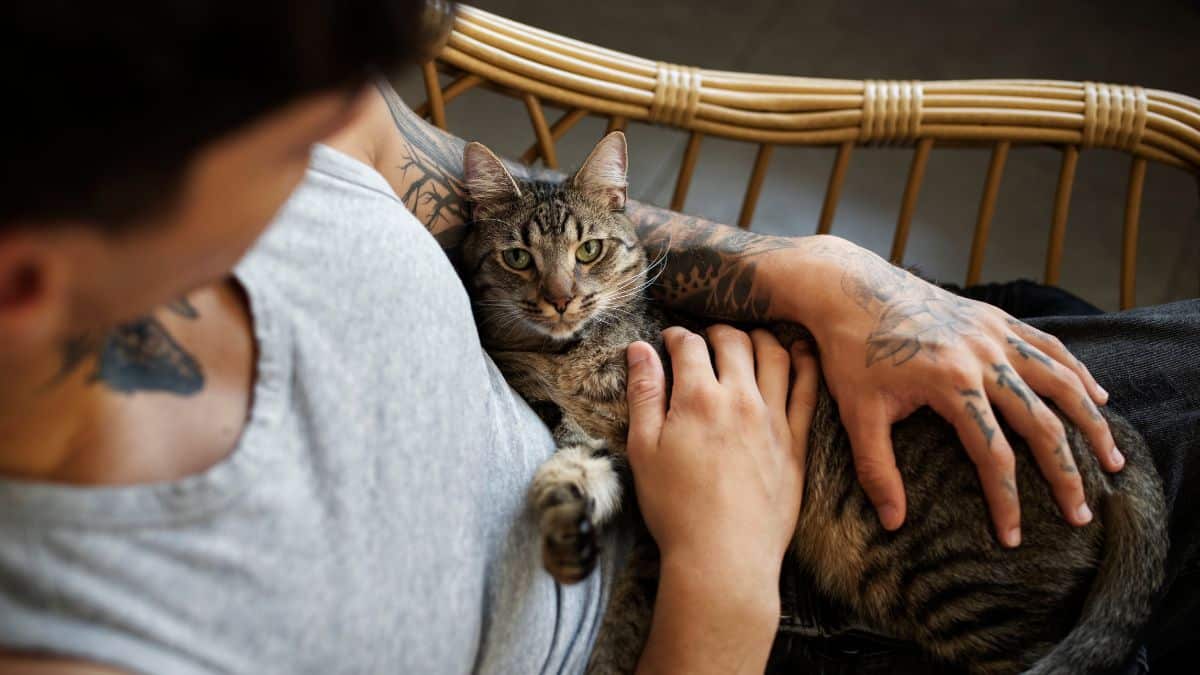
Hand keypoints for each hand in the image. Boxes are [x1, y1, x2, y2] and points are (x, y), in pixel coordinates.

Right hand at [625, 326, 818, 673]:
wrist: (723, 557)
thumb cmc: (675, 507)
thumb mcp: (643, 448)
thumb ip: (643, 393)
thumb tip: (640, 349)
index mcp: (697, 398)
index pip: (689, 344)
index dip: (676, 336)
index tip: (669, 342)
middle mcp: (740, 399)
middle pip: (735, 340)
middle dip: (717, 331)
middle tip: (706, 340)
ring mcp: (774, 419)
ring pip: (775, 354)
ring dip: (759, 338)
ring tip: (748, 343)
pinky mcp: (796, 442)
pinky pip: (808, 389)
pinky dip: (803, 363)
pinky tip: (797, 357)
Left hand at [786, 236, 1119, 546]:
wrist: (850, 288)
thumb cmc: (850, 351)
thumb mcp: (856, 413)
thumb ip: (876, 469)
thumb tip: (894, 523)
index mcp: (951, 382)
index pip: (993, 455)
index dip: (1007, 500)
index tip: (1012, 537)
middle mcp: (983, 355)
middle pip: (1041, 422)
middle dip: (1065, 473)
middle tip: (1080, 514)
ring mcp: (993, 333)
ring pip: (1060, 380)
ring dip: (1090, 422)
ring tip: (1112, 461)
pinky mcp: (994, 318)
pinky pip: (1049, 346)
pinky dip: (1077, 372)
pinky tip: (1096, 397)